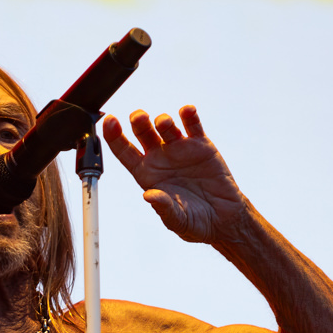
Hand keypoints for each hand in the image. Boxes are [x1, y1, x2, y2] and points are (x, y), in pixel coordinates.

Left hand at [102, 107, 246, 244]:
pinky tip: (186, 111)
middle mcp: (160, 158)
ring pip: (165, 126)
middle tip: (138, 117)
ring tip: (164, 123)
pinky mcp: (201, 145)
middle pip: (142, 133)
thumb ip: (164, 208)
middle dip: (138, 122)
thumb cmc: (195, 221)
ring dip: (163, 120)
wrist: (223, 218)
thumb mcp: (177, 220)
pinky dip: (189, 115)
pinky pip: (192, 125)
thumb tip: (149, 196)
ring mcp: (179, 149)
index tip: (109, 121)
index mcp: (147, 174)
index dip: (114, 136)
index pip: (124, 152)